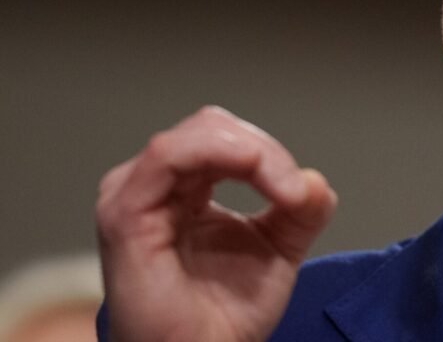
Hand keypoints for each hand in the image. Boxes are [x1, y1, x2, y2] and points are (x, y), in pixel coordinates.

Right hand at [96, 106, 335, 341]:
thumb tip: (314, 180)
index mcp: (183, 190)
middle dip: (264, 152)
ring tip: (282, 188)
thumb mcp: (279, 250)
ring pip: (196, 136)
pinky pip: (168, 156)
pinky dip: (218, 154)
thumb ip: (302, 211)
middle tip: (293, 192)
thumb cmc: (224, 315)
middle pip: (213, 129)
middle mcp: (154, 187)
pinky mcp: (125, 214)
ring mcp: (133, 196)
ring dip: (249, 151)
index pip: (226, 140)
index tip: (301, 192)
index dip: (270, 154)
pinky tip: (252, 169)